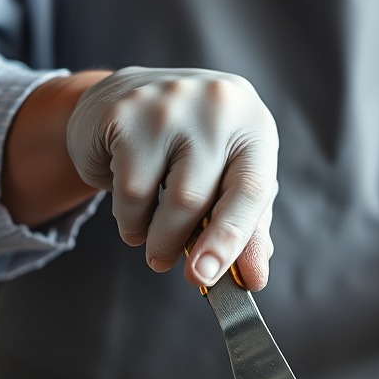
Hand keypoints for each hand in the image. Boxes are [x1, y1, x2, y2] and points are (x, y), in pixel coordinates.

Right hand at [65, 67, 278, 288]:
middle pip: (198, 198)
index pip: (251, 189)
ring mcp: (170, 104)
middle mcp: (217, 106)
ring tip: (148, 231)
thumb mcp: (228, 181)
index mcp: (254, 125)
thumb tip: (254, 277)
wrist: (124, 101)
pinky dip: (128, 217)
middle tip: (165, 265)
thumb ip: (247, 229)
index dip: (232, 240)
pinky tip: (130, 205)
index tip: (210, 276)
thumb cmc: (189, 149)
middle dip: (179, 245)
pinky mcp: (125, 113)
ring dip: (151, 235)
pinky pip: (127, 190)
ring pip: (160, 198)